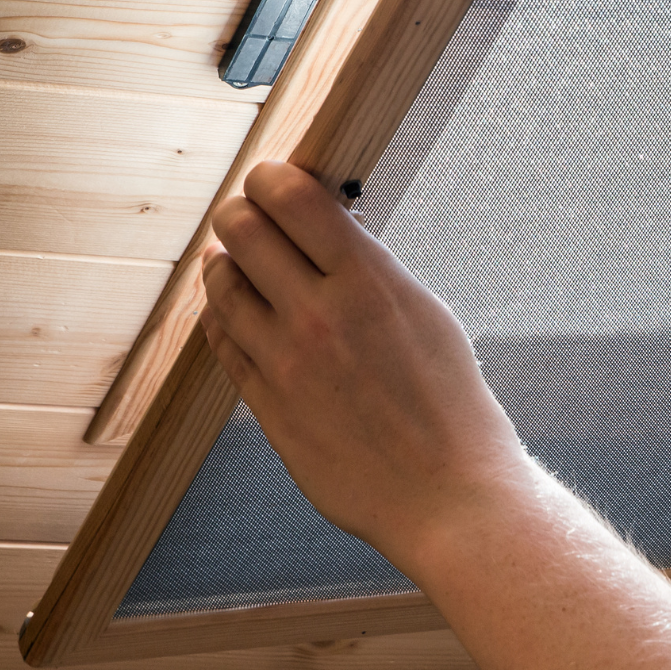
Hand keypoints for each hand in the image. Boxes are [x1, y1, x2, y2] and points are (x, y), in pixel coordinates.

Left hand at [199, 161, 534, 562]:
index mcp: (369, 283)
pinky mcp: (265, 404)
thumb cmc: (451, 403)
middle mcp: (318, 315)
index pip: (289, 196)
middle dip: (243, 214)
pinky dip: (225, 316)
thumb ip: (369, 269)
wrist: (447, 493)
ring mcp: (284, 362)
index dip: (272, 176)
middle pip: (240, 229)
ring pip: (219, 283)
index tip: (276, 180)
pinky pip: (221, 340)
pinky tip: (241, 313)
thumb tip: (325, 226)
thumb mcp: (427, 315)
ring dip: (227, 264)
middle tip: (257, 219)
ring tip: (245, 265)